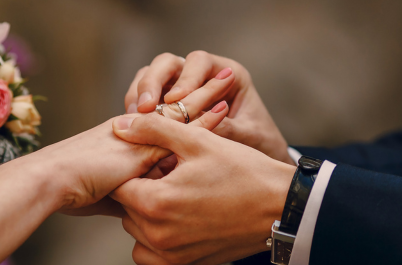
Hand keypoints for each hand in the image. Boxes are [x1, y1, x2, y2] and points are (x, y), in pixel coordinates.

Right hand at [27, 72, 237, 216]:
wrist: (52, 182)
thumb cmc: (71, 190)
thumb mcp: (108, 194)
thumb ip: (128, 195)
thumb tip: (141, 210)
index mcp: (126, 139)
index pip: (162, 121)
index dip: (183, 111)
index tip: (204, 102)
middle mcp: (136, 130)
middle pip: (174, 107)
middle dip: (198, 92)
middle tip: (224, 75)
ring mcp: (142, 134)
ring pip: (180, 109)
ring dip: (206, 94)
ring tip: (229, 77)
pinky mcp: (146, 142)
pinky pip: (180, 127)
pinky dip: (203, 119)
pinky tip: (223, 108)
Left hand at [110, 114, 295, 264]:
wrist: (282, 207)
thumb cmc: (243, 171)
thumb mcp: (198, 140)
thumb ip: (154, 129)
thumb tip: (120, 125)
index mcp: (156, 203)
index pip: (119, 185)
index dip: (135, 169)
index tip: (157, 161)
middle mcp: (159, 235)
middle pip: (126, 210)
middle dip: (141, 190)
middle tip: (170, 175)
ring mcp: (172, 255)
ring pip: (137, 232)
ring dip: (147, 215)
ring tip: (176, 196)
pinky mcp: (187, 264)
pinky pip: (153, 255)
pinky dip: (157, 239)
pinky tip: (180, 218)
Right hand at [125, 51, 292, 164]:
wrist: (257, 167)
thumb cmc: (259, 144)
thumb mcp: (247, 136)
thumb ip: (225, 128)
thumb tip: (195, 126)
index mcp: (227, 73)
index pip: (199, 62)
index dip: (185, 79)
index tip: (175, 100)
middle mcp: (200, 75)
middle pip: (168, 63)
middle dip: (153, 82)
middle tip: (145, 107)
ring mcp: (180, 87)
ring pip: (150, 76)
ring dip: (139, 94)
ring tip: (133, 117)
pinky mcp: (165, 105)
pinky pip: (144, 97)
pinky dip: (136, 109)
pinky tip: (134, 127)